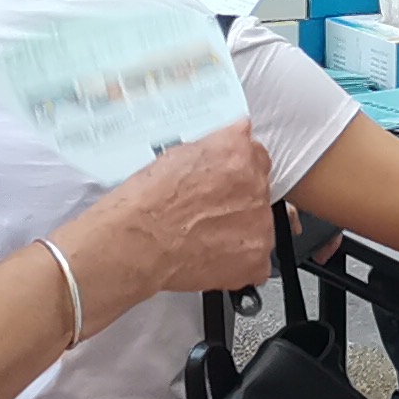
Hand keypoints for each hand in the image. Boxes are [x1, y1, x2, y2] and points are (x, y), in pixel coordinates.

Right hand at [84, 123, 273, 293]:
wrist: (137, 242)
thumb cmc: (147, 201)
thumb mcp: (178, 154)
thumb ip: (217, 146)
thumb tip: (234, 137)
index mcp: (238, 153)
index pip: (256, 155)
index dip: (237, 171)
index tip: (226, 181)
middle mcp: (255, 185)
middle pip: (259, 189)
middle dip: (239, 199)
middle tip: (208, 212)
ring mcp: (260, 224)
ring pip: (261, 225)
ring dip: (241, 230)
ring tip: (207, 238)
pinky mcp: (256, 259)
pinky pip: (257, 260)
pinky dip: (240, 262)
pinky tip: (213, 258)